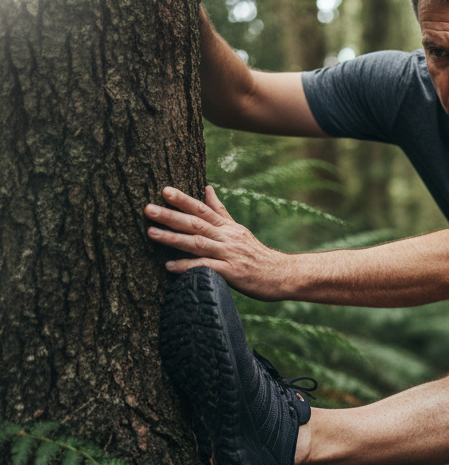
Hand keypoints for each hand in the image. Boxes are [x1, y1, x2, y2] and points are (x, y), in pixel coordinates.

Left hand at [145, 186, 291, 300]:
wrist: (283, 275)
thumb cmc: (258, 255)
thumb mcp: (239, 230)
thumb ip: (220, 211)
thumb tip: (207, 188)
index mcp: (228, 227)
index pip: (203, 209)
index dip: (184, 200)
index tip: (164, 190)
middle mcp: (228, 238)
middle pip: (196, 223)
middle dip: (171, 215)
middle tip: (148, 209)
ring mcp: (229, 254)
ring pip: (198, 242)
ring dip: (173, 238)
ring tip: (151, 233)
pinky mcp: (232, 273)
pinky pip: (206, 267)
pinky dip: (187, 266)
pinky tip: (169, 266)